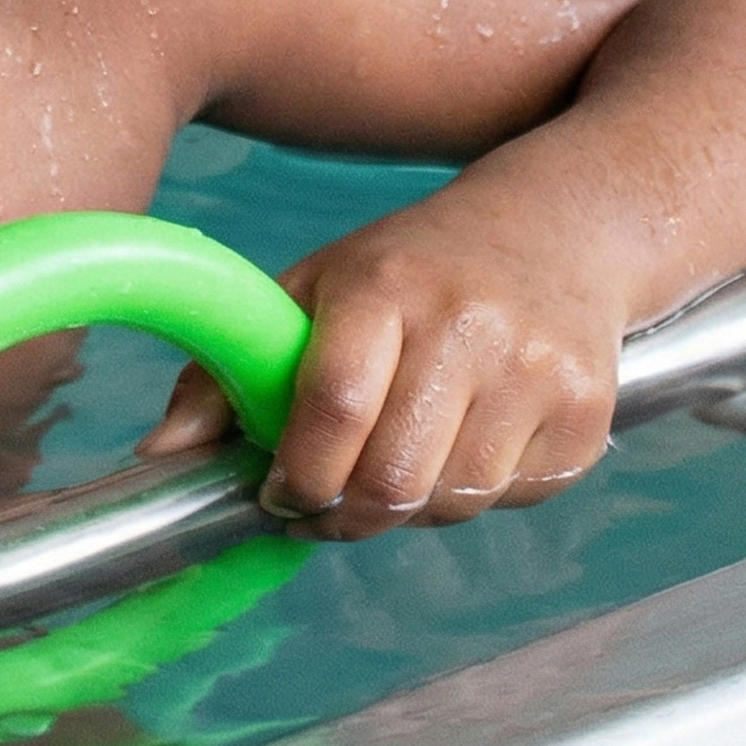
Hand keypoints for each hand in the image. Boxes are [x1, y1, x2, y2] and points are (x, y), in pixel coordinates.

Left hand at [138, 191, 620, 537]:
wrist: (558, 230)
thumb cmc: (413, 265)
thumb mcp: (314, 286)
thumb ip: (227, 370)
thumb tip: (157, 457)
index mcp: (384, 287)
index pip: (333, 407)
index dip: (295, 475)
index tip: (272, 492)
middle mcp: (467, 326)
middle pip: (393, 477)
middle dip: (342, 515)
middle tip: (318, 507)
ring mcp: (537, 372)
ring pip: (451, 502)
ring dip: (404, 513)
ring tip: (385, 472)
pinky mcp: (588, 414)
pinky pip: (511, 501)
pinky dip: (468, 499)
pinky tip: (452, 451)